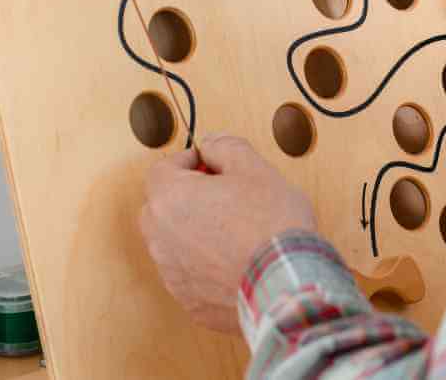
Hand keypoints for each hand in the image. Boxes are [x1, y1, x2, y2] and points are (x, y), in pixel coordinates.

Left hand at [139, 136, 316, 333]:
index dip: (187, 161)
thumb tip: (213, 144)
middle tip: (221, 194)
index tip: (208, 162)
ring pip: (174, 243)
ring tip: (233, 230)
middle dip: (186, 196)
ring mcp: (173, 274)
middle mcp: (161, 238)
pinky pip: (190, 274)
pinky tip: (236, 260)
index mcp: (170, 199)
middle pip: (161, 206)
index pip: (162, 169)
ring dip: (194, 232)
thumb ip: (226, 147)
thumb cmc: (270, 226)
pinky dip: (205, 265)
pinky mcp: (190, 301)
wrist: (284, 284)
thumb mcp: (255, 169)